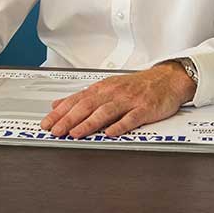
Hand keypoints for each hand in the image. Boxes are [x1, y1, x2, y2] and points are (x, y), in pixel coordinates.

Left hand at [40, 62, 194, 138]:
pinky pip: (131, 117)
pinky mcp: (145, 109)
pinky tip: (111, 132)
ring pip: (106, 112)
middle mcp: (113, 93)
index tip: (47, 123)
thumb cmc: (136, 86)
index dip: (60, 112)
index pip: (76, 100)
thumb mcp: (106, 87)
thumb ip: (82, 97)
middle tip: (55, 130)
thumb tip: (58, 104)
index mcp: (102, 89)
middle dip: (69, 119)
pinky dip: (120, 125)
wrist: (166, 79)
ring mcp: (129, 101)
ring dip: (89, 123)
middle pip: (87, 106)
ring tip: (76, 133)